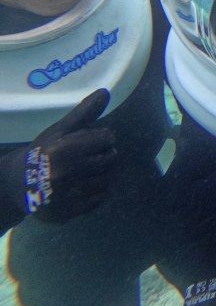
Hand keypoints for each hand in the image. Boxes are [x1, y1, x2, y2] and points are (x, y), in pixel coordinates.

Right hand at [0, 89, 115, 223]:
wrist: (17, 184)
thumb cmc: (43, 151)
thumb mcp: (59, 130)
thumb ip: (84, 112)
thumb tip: (105, 92)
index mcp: (64, 149)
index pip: (106, 139)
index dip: (103, 139)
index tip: (95, 141)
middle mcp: (66, 173)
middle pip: (109, 159)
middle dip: (104, 155)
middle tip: (90, 157)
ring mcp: (67, 195)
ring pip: (107, 180)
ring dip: (102, 174)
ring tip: (86, 172)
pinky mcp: (68, 213)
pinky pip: (99, 199)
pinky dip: (96, 192)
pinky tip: (82, 186)